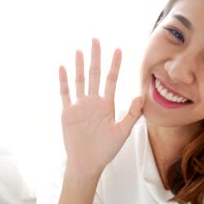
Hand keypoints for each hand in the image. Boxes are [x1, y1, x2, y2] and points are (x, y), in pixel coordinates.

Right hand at [59, 38, 142, 176]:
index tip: (118, 49)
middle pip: (94, 75)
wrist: (88, 163)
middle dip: (96, 57)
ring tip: (80, 50)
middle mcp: (93, 102)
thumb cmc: (106, 150)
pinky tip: (63, 67)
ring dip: (79, 65)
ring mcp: (80, 106)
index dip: (114, 64)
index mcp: (107, 104)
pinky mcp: (68, 113)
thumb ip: (131, 114)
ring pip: (79, 81)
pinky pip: (65, 94)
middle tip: (96, 40)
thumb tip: (140, 96)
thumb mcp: (122, 131)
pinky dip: (63, 81)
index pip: (111, 79)